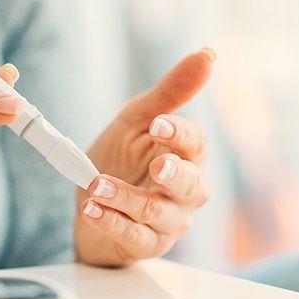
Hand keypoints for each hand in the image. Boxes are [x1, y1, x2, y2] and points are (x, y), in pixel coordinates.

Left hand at [75, 49, 214, 265]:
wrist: (91, 205)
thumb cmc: (120, 161)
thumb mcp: (137, 122)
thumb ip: (169, 93)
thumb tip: (207, 54)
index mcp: (186, 158)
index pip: (196, 146)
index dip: (180, 135)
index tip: (158, 124)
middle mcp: (185, 193)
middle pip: (192, 185)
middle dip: (175, 175)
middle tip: (157, 165)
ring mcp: (168, 222)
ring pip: (158, 213)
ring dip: (128, 198)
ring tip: (98, 184)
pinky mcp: (144, 244)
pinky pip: (132, 235)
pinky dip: (110, 222)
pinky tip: (91, 209)